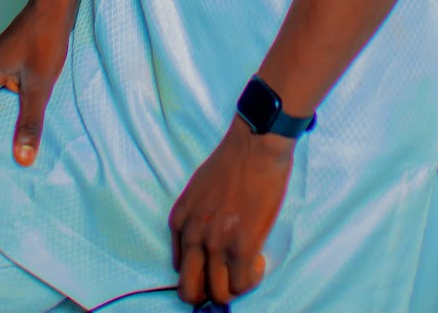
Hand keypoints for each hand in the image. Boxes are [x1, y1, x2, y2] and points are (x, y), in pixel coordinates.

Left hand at [168, 116, 294, 305]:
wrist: (256, 144)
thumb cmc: (233, 159)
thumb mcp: (198, 188)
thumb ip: (196, 216)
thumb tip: (205, 243)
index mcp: (180, 219)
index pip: (180, 268)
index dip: (201, 271)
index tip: (216, 264)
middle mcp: (193, 235)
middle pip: (189, 290)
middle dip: (207, 291)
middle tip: (227, 278)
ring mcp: (216, 243)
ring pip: (218, 293)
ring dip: (233, 286)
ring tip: (246, 267)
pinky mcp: (242, 246)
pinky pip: (242, 284)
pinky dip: (250, 279)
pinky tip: (257, 261)